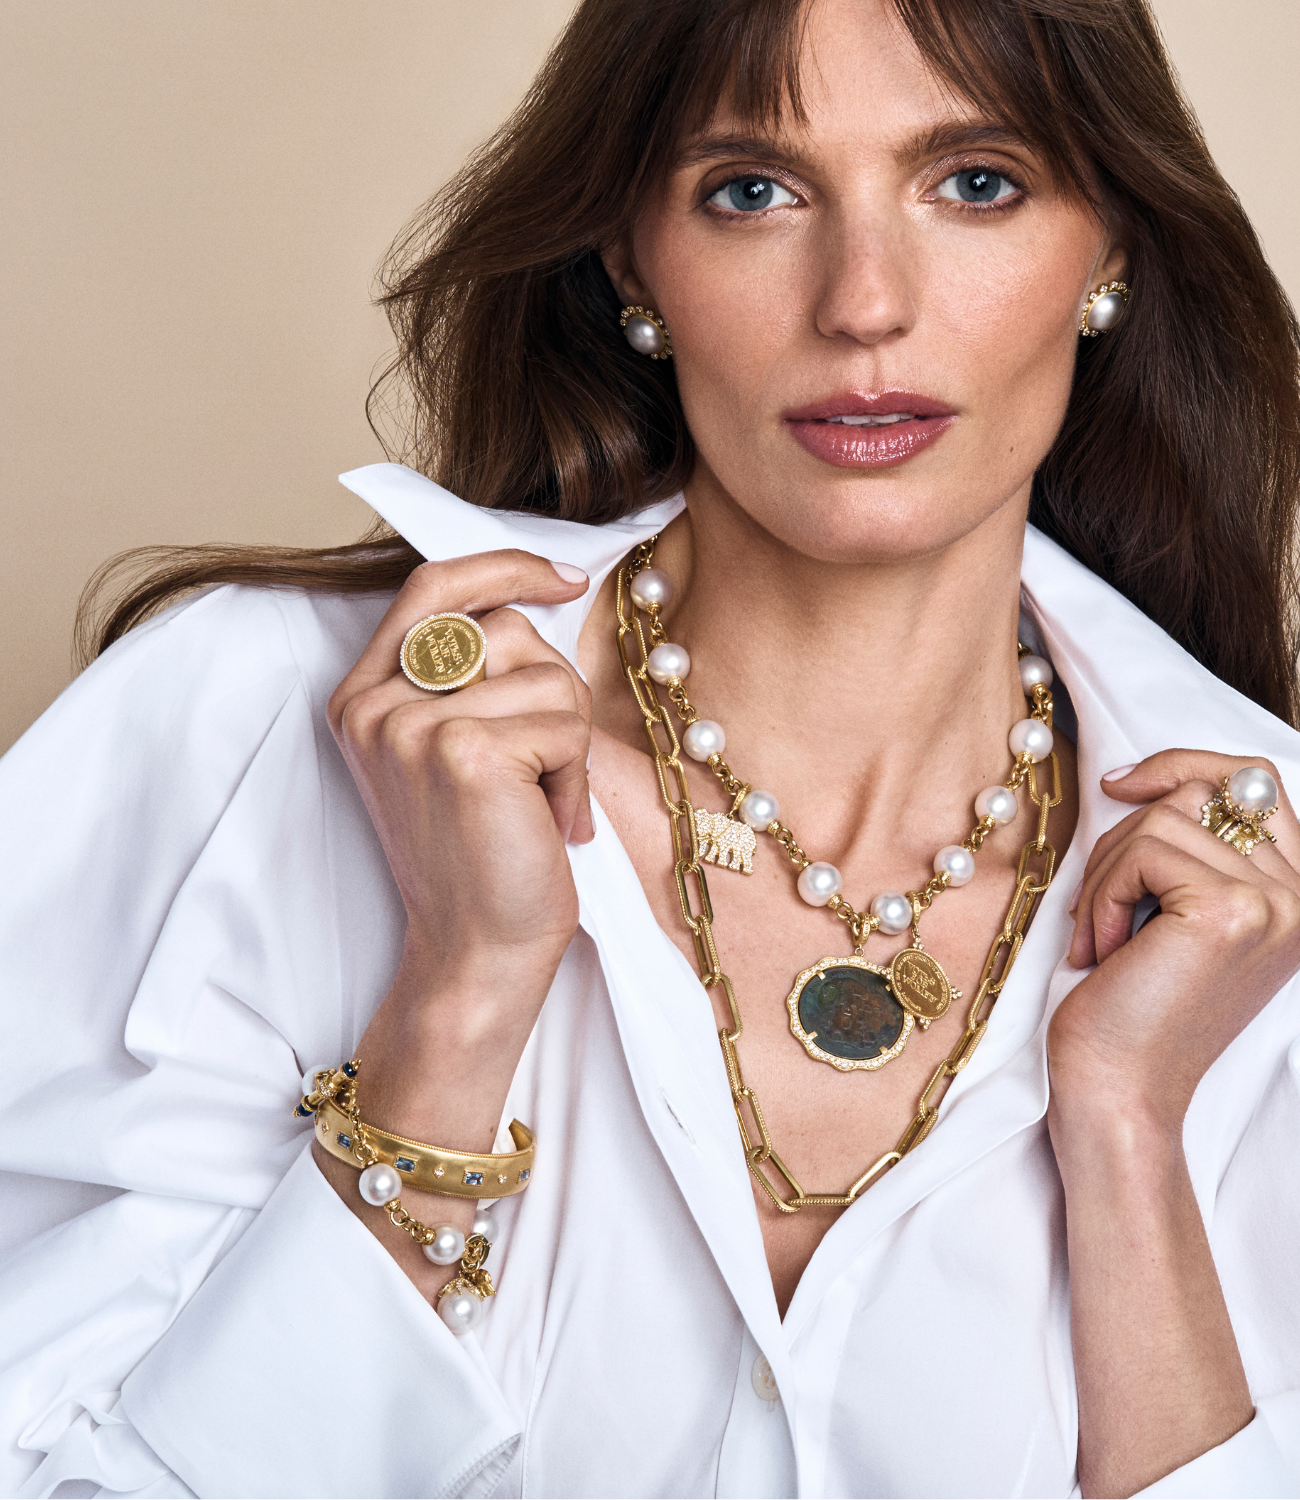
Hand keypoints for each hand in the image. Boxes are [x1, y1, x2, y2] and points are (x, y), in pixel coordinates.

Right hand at [328, 550, 593, 1011]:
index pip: (432, 587)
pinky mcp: (462, 752)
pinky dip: (577, 777)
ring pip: (547, 676)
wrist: (479, 953)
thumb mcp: (457, 752)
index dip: (502, 568)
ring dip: (569, 744)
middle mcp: (374, 705)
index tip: (564, 579)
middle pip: (505, 627)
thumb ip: (471, 677)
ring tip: (542, 805)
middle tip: (545, 768)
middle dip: (553, 691)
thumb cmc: (484, 856)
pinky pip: (565, 723)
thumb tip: (538, 603)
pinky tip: (552, 824)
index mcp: (363, 697)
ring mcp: (410, 725)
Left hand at [1052, 750, 1299, 1127]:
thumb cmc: (1130, 1008)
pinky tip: (1102, 950)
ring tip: (1100, 936)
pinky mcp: (1230, 911)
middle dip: (1127, 835)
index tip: (1121, 785)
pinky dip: (1102, 894)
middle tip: (1098, 904)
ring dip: (1108, 873)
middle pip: (1203, 791)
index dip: (1185, 765)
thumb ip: (1190, 850)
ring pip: (1165, 817)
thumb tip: (1145, 778)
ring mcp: (1276, 904)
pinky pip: (1143, 849)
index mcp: (1298, 897)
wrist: (1119, 1093)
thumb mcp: (1171, 914)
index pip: (1256, 779)